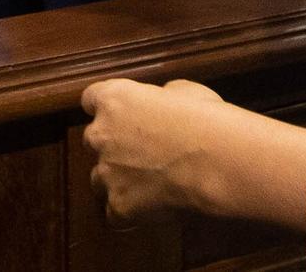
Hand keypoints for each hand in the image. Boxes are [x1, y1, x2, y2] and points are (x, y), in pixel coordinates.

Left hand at [81, 78, 228, 226]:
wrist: (215, 160)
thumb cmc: (205, 120)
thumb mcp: (184, 91)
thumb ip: (160, 98)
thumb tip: (162, 105)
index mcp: (115, 99)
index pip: (91, 99)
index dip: (104, 108)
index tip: (115, 114)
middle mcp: (102, 134)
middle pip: (93, 140)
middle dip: (111, 145)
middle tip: (140, 151)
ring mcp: (108, 172)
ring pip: (99, 178)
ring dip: (116, 179)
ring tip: (144, 184)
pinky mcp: (119, 205)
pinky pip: (114, 213)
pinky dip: (128, 212)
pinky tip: (148, 210)